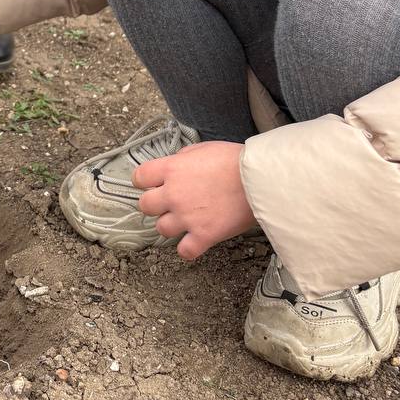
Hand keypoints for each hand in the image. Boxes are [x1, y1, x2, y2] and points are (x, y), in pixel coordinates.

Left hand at [133, 141, 256, 260]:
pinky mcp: (204, 235)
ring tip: (185, 220)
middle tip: (169, 203)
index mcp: (171, 169)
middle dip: (155, 204)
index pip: (140, 177)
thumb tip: (175, 165)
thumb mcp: (203, 148)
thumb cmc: (235, 160)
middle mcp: (174, 194)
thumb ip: (182, 158)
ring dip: (171, 225)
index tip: (151, 184)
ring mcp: (187, 217)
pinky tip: (194, 242)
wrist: (259, 179)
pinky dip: (188, 249)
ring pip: (161, 229)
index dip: (144, 181)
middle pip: (145, 206)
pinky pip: (184, 251)